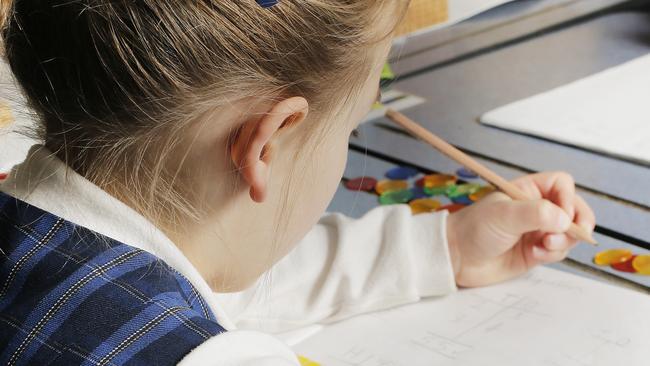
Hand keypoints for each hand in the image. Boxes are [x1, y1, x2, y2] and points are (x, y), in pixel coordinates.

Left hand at [446, 172, 595, 287]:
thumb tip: (565, 220)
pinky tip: (534, 254)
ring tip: (542, 246)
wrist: (457, 257)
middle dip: (577, 223)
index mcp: (528, 190)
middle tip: (571, 234)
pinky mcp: (537, 251)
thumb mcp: (504, 215)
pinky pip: (559, 251)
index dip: (568, 197)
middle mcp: (536, 208)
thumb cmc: (474, 228)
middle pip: (574, 208)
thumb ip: (536, 214)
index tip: (562, 214)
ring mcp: (538, 230)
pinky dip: (553, 253)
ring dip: (563, 241)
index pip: (562, 184)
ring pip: (570, 233)